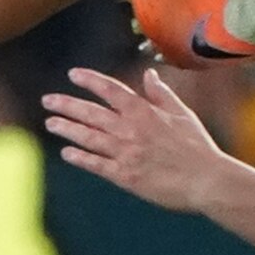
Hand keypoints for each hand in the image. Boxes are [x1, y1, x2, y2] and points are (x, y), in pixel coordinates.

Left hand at [43, 67, 230, 212]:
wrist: (206, 180)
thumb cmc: (198, 147)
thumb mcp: (182, 114)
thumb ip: (161, 94)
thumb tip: (148, 75)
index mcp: (145, 112)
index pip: (111, 90)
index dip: (90, 81)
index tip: (73, 74)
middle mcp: (131, 130)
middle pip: (92, 113)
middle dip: (67, 105)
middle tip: (48, 101)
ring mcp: (126, 153)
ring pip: (89, 137)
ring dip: (68, 129)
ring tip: (51, 123)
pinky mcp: (125, 176)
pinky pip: (97, 164)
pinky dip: (80, 158)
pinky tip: (67, 153)